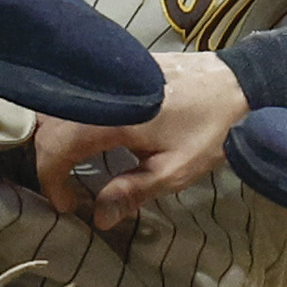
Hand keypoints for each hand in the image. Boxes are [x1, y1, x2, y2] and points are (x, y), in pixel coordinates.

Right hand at [46, 51, 247, 230]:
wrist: (239, 82)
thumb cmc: (210, 128)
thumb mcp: (174, 170)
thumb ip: (132, 191)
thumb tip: (99, 218)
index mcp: (110, 117)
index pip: (55, 147)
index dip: (51, 180)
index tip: (66, 205)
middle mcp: (100, 90)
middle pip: (50, 124)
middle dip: (48, 160)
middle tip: (64, 189)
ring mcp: (107, 75)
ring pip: (61, 106)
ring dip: (57, 137)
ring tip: (71, 166)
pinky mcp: (118, 68)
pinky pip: (81, 93)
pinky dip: (72, 118)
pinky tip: (85, 137)